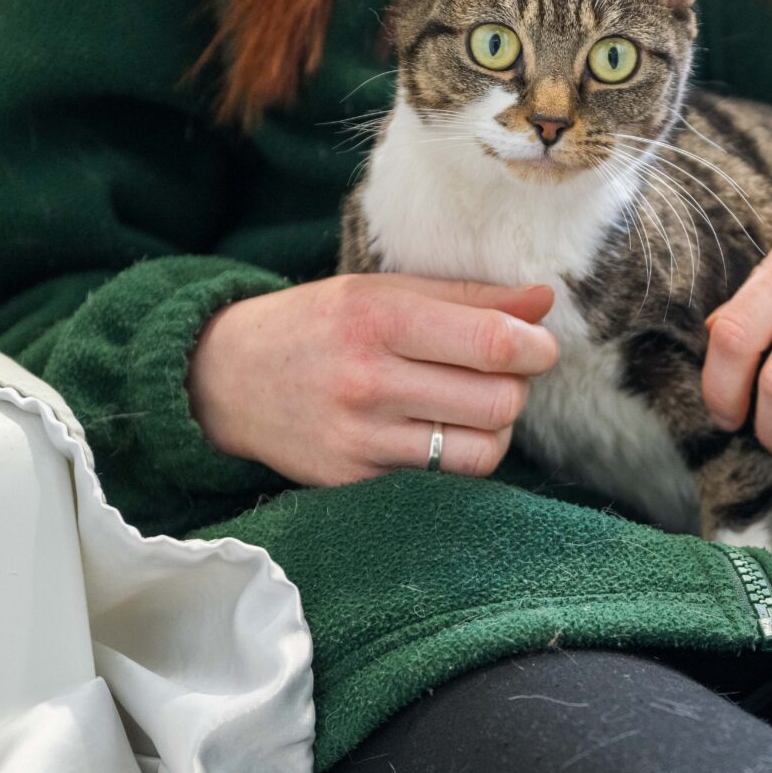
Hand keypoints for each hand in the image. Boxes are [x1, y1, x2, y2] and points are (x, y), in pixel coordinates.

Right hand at [188, 273, 558, 485]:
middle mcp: (369, 380)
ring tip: (475, 406)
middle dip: (517, 388)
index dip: (535, 347)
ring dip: (496, 428)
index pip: (493, 343)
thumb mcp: (383, 292)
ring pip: (482, 450)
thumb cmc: (319, 325)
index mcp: (379, 318)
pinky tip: (441, 431)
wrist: (226, 379)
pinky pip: (444, 478)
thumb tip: (544, 299)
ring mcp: (361, 438)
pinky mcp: (355, 480)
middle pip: (498, 402)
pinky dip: (459, 456)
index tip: (537, 345)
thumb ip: (469, 296)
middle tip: (500, 374)